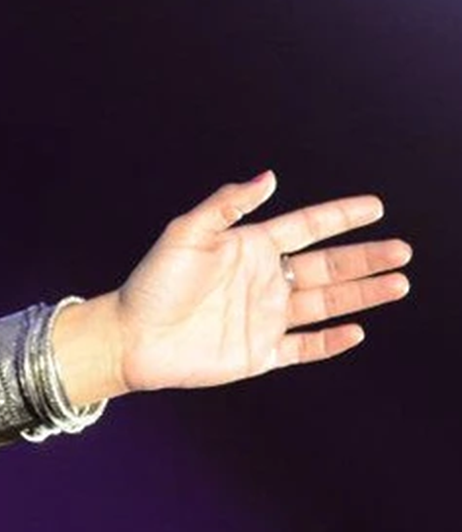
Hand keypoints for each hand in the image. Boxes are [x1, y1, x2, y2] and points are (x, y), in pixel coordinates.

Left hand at [112, 171, 411, 392]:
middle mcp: (263, 281)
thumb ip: (227, 204)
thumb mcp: (186, 234)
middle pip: (327, 267)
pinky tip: (356, 330)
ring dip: (361, 295)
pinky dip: (330, 342)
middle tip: (403, 251)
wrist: (128, 338)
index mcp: (250, 248)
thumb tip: (270, 177)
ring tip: (399, 283)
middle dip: (365, 259)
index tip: (375, 207)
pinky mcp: (258, 353)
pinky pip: (303, 348)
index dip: (339, 217)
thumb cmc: (151, 283)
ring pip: (325, 305)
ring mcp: (264, 318)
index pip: (306, 228)